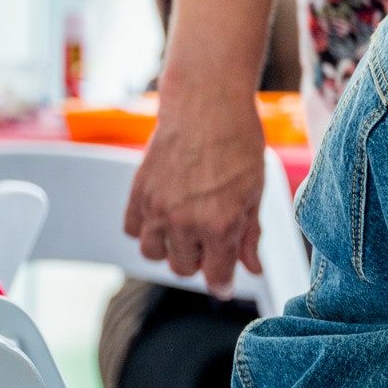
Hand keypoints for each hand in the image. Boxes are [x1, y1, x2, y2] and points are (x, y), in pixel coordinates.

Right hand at [124, 80, 266, 297]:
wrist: (206, 105)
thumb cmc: (238, 142)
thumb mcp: (255, 192)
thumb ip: (250, 234)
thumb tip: (252, 268)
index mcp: (219, 224)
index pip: (216, 275)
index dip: (223, 282)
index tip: (224, 283)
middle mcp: (184, 222)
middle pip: (184, 268)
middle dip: (200, 261)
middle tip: (212, 240)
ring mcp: (156, 208)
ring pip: (153, 254)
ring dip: (170, 249)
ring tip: (188, 229)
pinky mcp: (137, 194)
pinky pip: (132, 230)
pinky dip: (146, 228)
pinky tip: (165, 214)